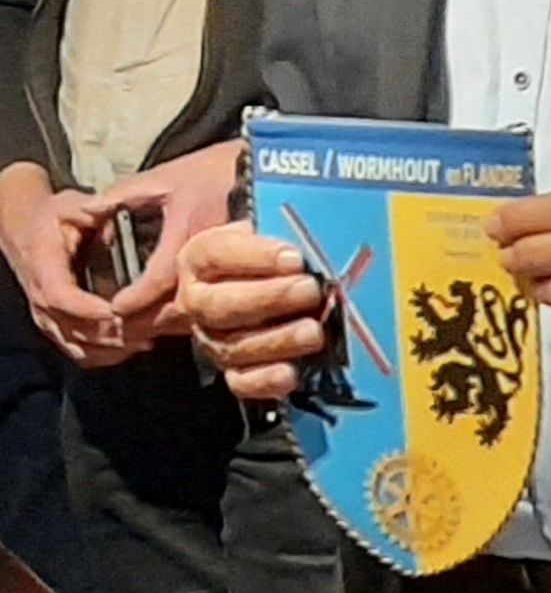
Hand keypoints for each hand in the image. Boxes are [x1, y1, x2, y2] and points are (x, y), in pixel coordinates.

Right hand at [0, 161, 140, 366]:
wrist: (24, 227)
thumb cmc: (51, 216)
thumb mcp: (70, 206)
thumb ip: (94, 212)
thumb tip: (117, 220)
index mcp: (43, 268)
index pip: (59, 296)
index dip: (86, 308)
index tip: (115, 311)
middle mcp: (40, 297)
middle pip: (72, 328)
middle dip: (111, 333)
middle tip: (150, 329)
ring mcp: (46, 314)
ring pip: (76, 344)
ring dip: (112, 347)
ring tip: (149, 339)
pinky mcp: (55, 323)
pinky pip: (77, 349)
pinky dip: (105, 354)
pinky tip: (133, 347)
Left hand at [99, 140, 243, 335]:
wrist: (271, 165)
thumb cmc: (218, 168)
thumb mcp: (167, 175)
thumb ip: (124, 194)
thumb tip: (88, 210)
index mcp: (187, 231)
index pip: (156, 279)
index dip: (134, 300)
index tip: (116, 308)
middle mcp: (214, 254)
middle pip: (181, 305)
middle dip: (153, 322)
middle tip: (128, 330)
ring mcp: (239, 266)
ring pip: (206, 311)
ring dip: (178, 323)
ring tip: (154, 331)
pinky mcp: (255, 270)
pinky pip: (226, 303)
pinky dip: (204, 315)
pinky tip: (189, 319)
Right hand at [177, 221, 324, 400]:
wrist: (259, 265)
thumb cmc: (267, 234)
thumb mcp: (262, 215)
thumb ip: (273, 215)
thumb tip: (310, 210)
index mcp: (199, 256)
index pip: (218, 254)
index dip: (256, 257)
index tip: (295, 257)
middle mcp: (196, 298)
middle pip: (221, 304)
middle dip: (269, 299)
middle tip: (309, 290)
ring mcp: (210, 335)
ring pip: (231, 345)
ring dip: (275, 341)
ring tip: (313, 332)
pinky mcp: (231, 365)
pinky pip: (240, 380)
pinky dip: (263, 382)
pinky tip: (289, 375)